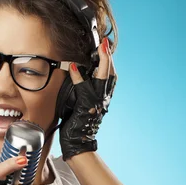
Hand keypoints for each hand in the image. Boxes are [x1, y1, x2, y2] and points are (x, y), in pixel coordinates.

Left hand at [59, 37, 116, 160]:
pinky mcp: (86, 105)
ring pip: (103, 77)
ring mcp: (96, 101)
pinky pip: (84, 88)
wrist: (78, 143)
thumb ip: (82, 91)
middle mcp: (103, 98)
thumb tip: (75, 77)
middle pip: (111, 72)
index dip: (109, 60)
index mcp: (103, 97)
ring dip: (102, 61)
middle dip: (108, 55)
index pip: (110, 75)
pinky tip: (74, 67)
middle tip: (106, 41)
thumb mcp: (81, 105)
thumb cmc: (77, 125)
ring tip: (100, 47)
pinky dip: (79, 77)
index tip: (107, 46)